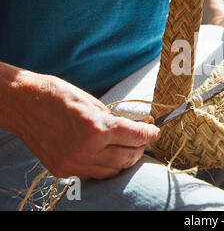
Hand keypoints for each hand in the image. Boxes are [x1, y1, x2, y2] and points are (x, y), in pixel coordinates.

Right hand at [12, 73, 159, 179]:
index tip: (156, 131)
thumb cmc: (57, 95)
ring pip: (113, 170)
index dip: (150, 133)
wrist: (22, 103)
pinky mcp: (63, 170)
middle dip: (140, 147)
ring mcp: (73, 164)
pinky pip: (94, 174)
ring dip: (125, 159)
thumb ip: (114, 119)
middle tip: (143, 138)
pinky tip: (107, 154)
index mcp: (96, 128)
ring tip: (127, 147)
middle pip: (128, 157)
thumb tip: (133, 128)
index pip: (135, 136)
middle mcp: (86, 150)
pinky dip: (105, 165)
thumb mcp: (92, 102)